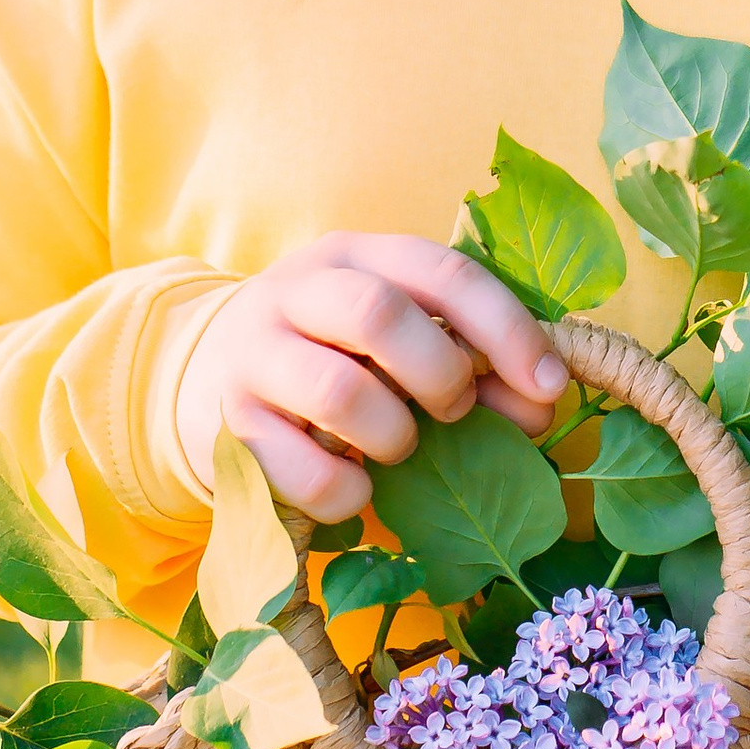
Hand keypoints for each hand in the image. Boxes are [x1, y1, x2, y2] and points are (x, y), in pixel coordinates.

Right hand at [176, 233, 568, 523]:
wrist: (201, 375)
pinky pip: (306, 471)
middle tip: (454, 411)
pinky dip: (350, 492)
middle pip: (380, 313)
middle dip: (440, 374)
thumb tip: (541, 402)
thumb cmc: (330, 353)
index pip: (444, 272)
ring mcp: (255, 355)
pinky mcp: (229, 425)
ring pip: (340, 392)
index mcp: (358, 255)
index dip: (508, 329)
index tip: (549, 384)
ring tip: (398, 445)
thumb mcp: (395, 338)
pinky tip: (356, 484)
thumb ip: (470, 361)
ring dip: (394, 435)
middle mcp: (299, 291)